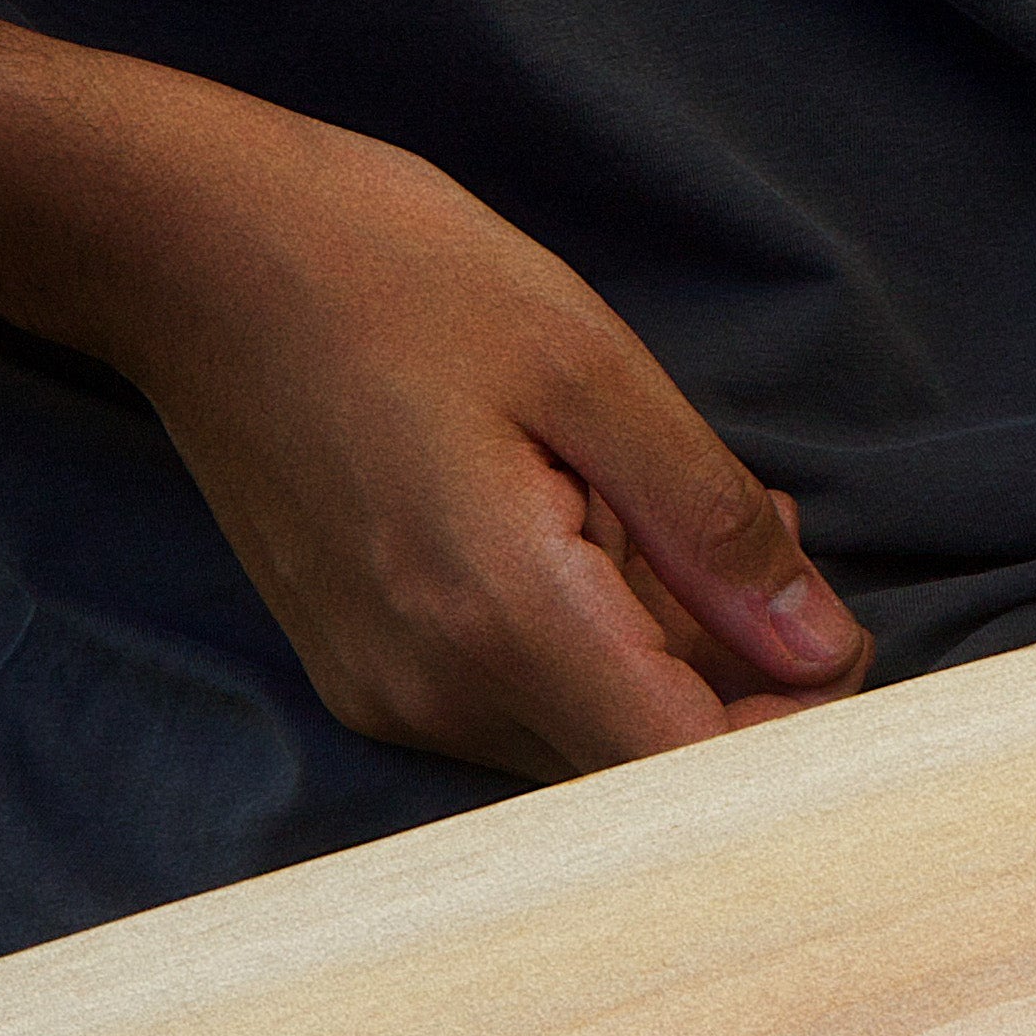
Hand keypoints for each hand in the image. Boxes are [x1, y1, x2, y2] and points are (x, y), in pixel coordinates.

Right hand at [102, 107, 872, 782]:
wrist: (203, 259)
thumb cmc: (404, 277)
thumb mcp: (594, 370)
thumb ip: (711, 523)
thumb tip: (820, 645)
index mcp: (498, 620)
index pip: (681, 777)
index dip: (789, 729)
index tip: (832, 630)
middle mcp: (433, 694)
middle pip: (636, 766)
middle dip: (737, 670)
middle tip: (765, 527)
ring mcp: (386, 692)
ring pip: (580, 731)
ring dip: (664, 645)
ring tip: (669, 496)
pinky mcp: (365, 665)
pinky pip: (516, 696)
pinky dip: (590, 632)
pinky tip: (598, 520)